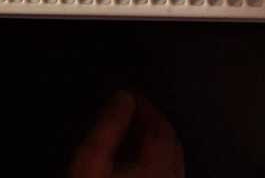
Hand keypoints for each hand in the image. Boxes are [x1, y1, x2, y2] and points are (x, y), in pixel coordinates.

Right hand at [68, 90, 184, 177]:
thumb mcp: (91, 160)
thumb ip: (109, 126)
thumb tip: (124, 97)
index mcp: (155, 168)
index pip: (161, 128)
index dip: (146, 107)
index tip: (129, 96)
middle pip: (171, 144)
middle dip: (153, 122)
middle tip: (130, 111)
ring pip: (173, 161)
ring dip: (156, 142)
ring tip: (132, 132)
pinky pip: (170, 177)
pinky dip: (158, 161)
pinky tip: (138, 161)